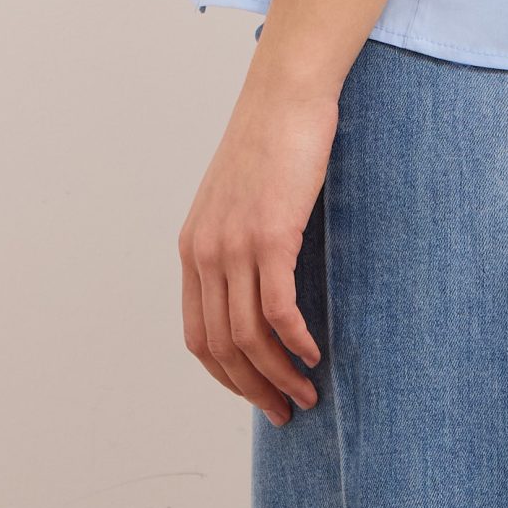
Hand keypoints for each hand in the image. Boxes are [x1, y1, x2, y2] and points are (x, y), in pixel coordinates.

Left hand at [177, 67, 336, 424]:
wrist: (284, 95)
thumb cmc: (271, 142)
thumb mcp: (238, 199)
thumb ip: (237, 243)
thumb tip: (259, 288)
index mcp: (193, 248)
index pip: (198, 337)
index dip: (227, 377)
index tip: (256, 395)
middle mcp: (206, 253)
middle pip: (222, 347)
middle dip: (254, 389)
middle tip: (286, 412)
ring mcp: (235, 245)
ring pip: (249, 336)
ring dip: (278, 375)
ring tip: (307, 393)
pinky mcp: (271, 235)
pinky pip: (278, 309)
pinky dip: (295, 342)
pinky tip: (314, 353)